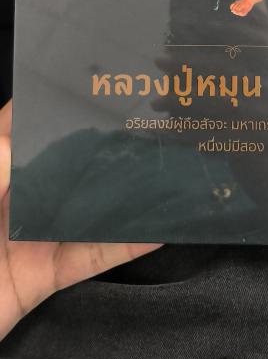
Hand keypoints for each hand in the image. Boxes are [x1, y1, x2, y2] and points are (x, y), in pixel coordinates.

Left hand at [0, 99, 161, 340]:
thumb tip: (22, 130)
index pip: (21, 128)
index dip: (52, 104)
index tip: (91, 81)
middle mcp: (14, 199)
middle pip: (64, 165)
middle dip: (101, 146)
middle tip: (144, 123)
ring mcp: (31, 237)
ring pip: (86, 209)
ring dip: (123, 195)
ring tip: (162, 170)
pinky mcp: (44, 276)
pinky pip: (91, 257)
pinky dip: (125, 245)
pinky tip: (156, 228)